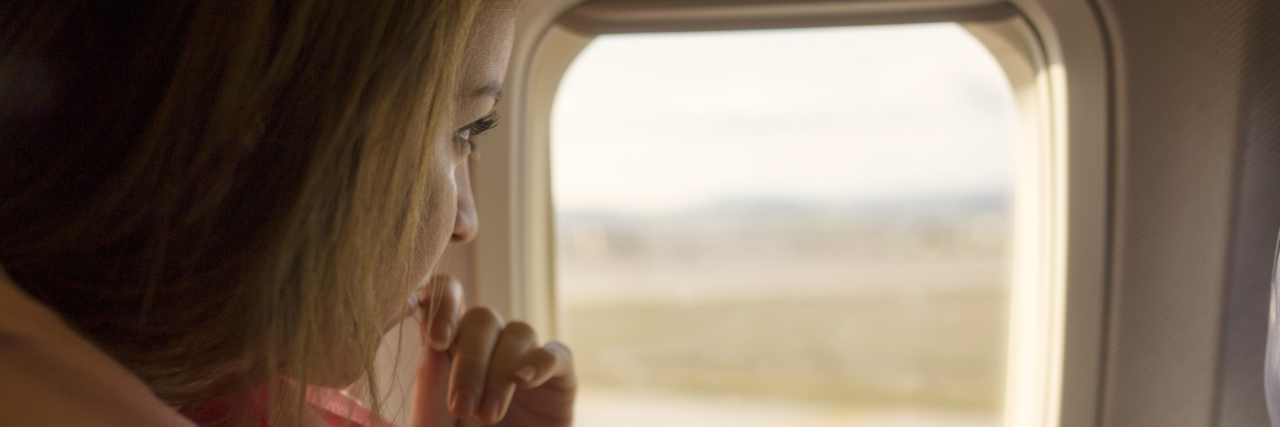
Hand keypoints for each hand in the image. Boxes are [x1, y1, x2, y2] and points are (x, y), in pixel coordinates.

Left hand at [409, 275, 575, 426]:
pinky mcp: (560, 377)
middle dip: (469, 361)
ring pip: (517, 332)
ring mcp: (525, 358)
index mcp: (451, 347)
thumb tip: (431, 346)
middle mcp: (488, 345)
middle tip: (463, 407)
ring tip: (489, 415)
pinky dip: (539, 363)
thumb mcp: (435, 425)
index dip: (442, 303)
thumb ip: (429, 388)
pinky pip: (556, 352)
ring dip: (499, 373)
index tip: (436, 340)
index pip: (446, 296)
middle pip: (481, 318)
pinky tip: (523, 382)